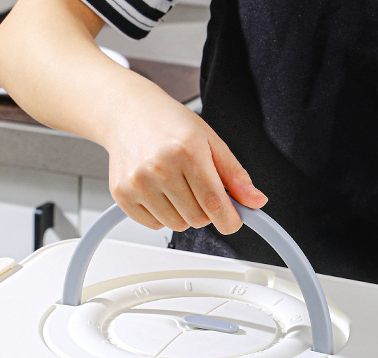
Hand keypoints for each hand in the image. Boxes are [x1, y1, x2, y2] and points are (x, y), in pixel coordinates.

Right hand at [103, 90, 266, 233]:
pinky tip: (159, 190)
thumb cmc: (169, 124)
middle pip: (197, 218)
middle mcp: (160, 166)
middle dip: (205, 210)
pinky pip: (154, 224)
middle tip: (198, 188)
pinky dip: (162, 214)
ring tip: (176, 185)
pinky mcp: (122, 194)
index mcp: (187, 150)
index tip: (233, 221)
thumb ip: (234, 174)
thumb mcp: (209, 140)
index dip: (229, 220)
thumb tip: (255, 201)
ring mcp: (138, 182)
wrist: (128, 113)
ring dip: (183, 213)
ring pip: (176, 225)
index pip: (214, 203)